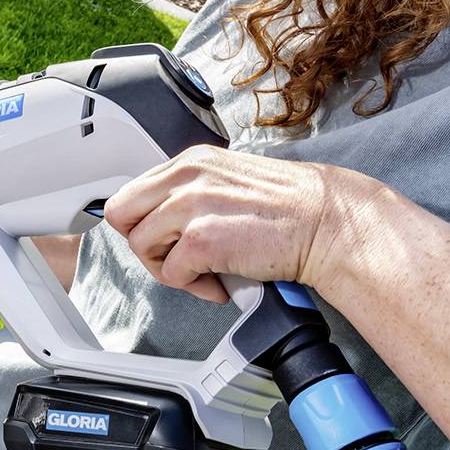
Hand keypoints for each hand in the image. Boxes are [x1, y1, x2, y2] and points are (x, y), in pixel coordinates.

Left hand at [102, 146, 373, 302]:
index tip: (165, 240)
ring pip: (142, 248)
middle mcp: (186, 177)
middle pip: (122, 216)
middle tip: (176, 258)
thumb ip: (189, 193)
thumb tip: (157, 220)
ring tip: (205, 272)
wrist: (328, 224)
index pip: (131, 193)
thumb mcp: (226, 182)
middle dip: (146, 244)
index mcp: (189, 162)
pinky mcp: (201, 240)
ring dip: (170, 269)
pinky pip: (171, 275)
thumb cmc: (287, 210)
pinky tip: (222, 282)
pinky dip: (195, 287)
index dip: (144, 224)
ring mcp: (191, 206)